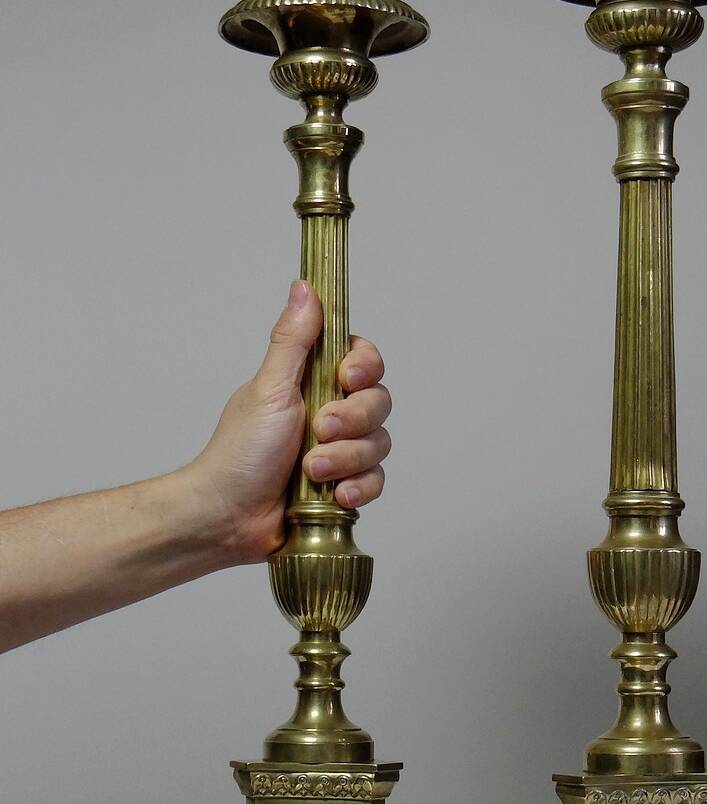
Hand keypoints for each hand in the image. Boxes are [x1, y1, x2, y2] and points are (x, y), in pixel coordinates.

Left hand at [182, 280, 391, 563]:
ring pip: (379, 444)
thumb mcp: (269, 389)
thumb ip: (293, 341)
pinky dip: (359, 487)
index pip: (363, 360)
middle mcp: (331, 412)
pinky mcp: (345, 485)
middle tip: (321, 430)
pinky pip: (376, 480)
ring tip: (313, 470)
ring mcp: (340, 450)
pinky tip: (337, 495)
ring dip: (347, 458)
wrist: (229, 515)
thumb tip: (304, 288)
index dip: (364, 367)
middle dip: (354, 420)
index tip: (346, 377)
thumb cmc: (240, 452)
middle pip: (379, 402)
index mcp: (312, 382)